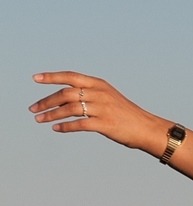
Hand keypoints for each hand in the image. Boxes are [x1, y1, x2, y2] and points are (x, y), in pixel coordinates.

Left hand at [29, 73, 168, 155]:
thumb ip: (88, 94)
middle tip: (33, 108)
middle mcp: (99, 93)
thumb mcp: (108, 97)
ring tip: (39, 120)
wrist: (146, 128)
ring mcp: (102, 109)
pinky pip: (80, 124)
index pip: (70, 76)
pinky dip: (66, 126)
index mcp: (98, 84)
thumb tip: (64, 97)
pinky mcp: (105, 124)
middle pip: (66, 94)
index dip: (51, 77)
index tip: (35, 78)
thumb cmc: (125, 114)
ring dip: (52, 114)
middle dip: (46, 101)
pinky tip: (56, 129)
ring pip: (69, 109)